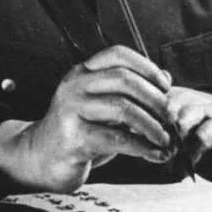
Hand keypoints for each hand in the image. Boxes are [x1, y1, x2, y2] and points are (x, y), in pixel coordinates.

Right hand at [0, 45, 172, 192]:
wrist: (41, 157)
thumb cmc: (78, 130)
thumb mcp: (102, 105)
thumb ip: (129, 92)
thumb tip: (166, 78)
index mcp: (82, 72)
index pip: (117, 54)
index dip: (147, 66)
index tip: (165, 86)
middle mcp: (74, 85)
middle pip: (123, 79)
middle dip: (154, 97)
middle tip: (170, 116)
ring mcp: (71, 110)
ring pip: (122, 108)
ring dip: (151, 125)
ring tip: (165, 139)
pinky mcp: (73, 137)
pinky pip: (116, 139)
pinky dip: (141, 147)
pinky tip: (154, 153)